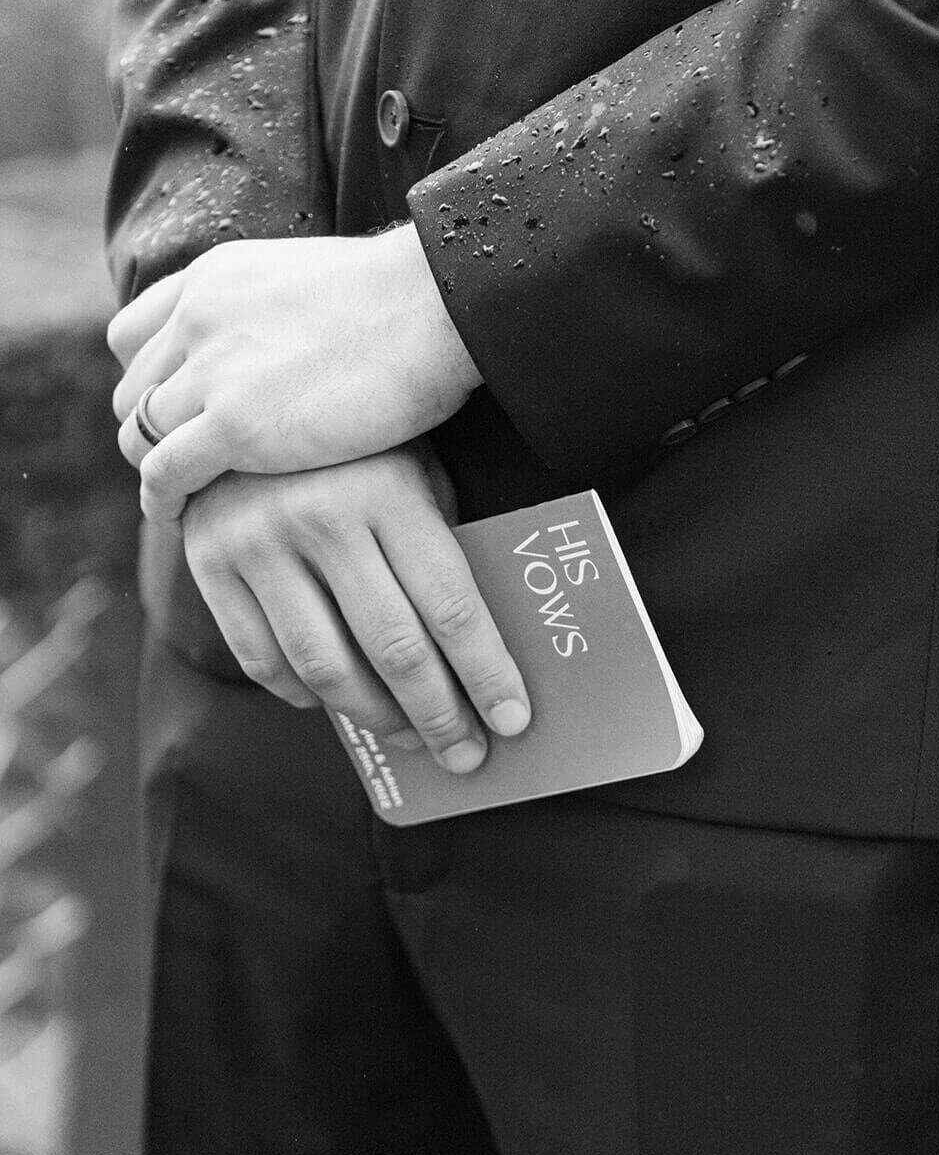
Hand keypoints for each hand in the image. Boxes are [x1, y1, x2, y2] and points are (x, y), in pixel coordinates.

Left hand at [109, 225, 480, 522]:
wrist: (439, 305)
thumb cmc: (412, 305)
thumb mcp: (316, 287)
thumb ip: (279, 315)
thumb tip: (295, 349)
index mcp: (216, 278)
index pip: (134, 334)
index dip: (150, 380)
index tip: (180, 412)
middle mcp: (198, 316)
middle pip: (131, 388)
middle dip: (153, 430)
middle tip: (187, 465)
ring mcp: (212, 368)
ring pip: (139, 433)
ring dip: (155, 469)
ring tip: (183, 498)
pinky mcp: (233, 423)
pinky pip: (164, 473)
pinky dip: (162, 500)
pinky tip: (179, 518)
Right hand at [181, 445, 530, 773]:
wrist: (242, 400)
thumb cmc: (357, 447)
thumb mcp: (413, 472)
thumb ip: (438, 547)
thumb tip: (478, 654)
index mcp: (387, 491)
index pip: (450, 605)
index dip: (486, 673)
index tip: (513, 721)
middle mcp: (320, 518)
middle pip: (394, 647)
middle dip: (440, 714)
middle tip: (468, 754)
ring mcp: (257, 542)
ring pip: (326, 667)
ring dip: (377, 719)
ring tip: (413, 739)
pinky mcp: (209, 563)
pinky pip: (262, 659)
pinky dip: (305, 695)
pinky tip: (339, 706)